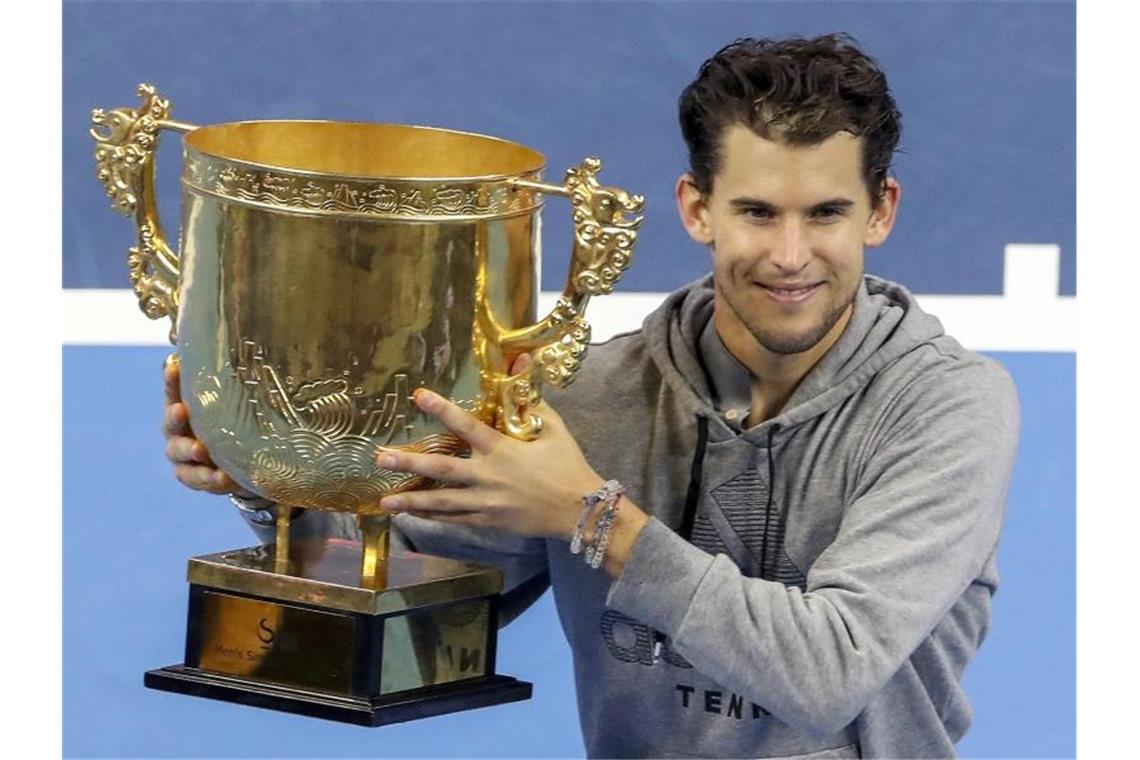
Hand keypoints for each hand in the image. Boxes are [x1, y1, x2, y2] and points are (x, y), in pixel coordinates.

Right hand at [162, 354, 252, 495]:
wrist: (240, 461)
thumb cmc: (235, 423)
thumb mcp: (236, 403)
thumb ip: (235, 384)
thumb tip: (251, 345)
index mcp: (185, 406)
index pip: (174, 389)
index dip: (171, 378)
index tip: (173, 366)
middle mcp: (178, 430)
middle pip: (170, 423)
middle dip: (174, 417)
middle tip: (181, 411)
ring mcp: (183, 456)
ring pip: (179, 454)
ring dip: (190, 452)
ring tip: (201, 451)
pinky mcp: (194, 477)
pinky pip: (198, 479)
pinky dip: (210, 479)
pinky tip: (224, 477)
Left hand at [376, 379, 604, 540]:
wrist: (579, 510)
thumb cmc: (567, 465)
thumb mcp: (553, 429)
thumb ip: (531, 400)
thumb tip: (521, 365)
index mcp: (502, 450)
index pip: (466, 426)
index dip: (442, 409)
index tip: (418, 396)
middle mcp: (488, 476)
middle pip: (442, 469)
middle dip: (410, 463)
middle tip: (381, 458)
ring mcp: (486, 502)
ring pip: (441, 502)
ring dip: (411, 500)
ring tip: (384, 500)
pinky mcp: (489, 521)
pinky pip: (454, 518)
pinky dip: (432, 516)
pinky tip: (413, 514)